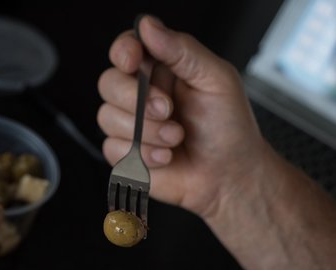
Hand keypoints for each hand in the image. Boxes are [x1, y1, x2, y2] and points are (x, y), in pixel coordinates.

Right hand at [97, 15, 271, 218]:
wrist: (230, 176)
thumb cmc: (229, 128)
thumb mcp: (216, 79)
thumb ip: (182, 50)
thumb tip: (149, 26)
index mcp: (161, 70)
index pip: (126, 49)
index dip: (123, 52)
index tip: (133, 62)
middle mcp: (140, 95)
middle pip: (108, 83)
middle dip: (136, 99)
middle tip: (168, 110)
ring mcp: (130, 125)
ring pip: (107, 117)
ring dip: (145, 132)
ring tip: (175, 138)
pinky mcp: (124, 154)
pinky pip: (112, 148)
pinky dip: (142, 155)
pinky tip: (166, 157)